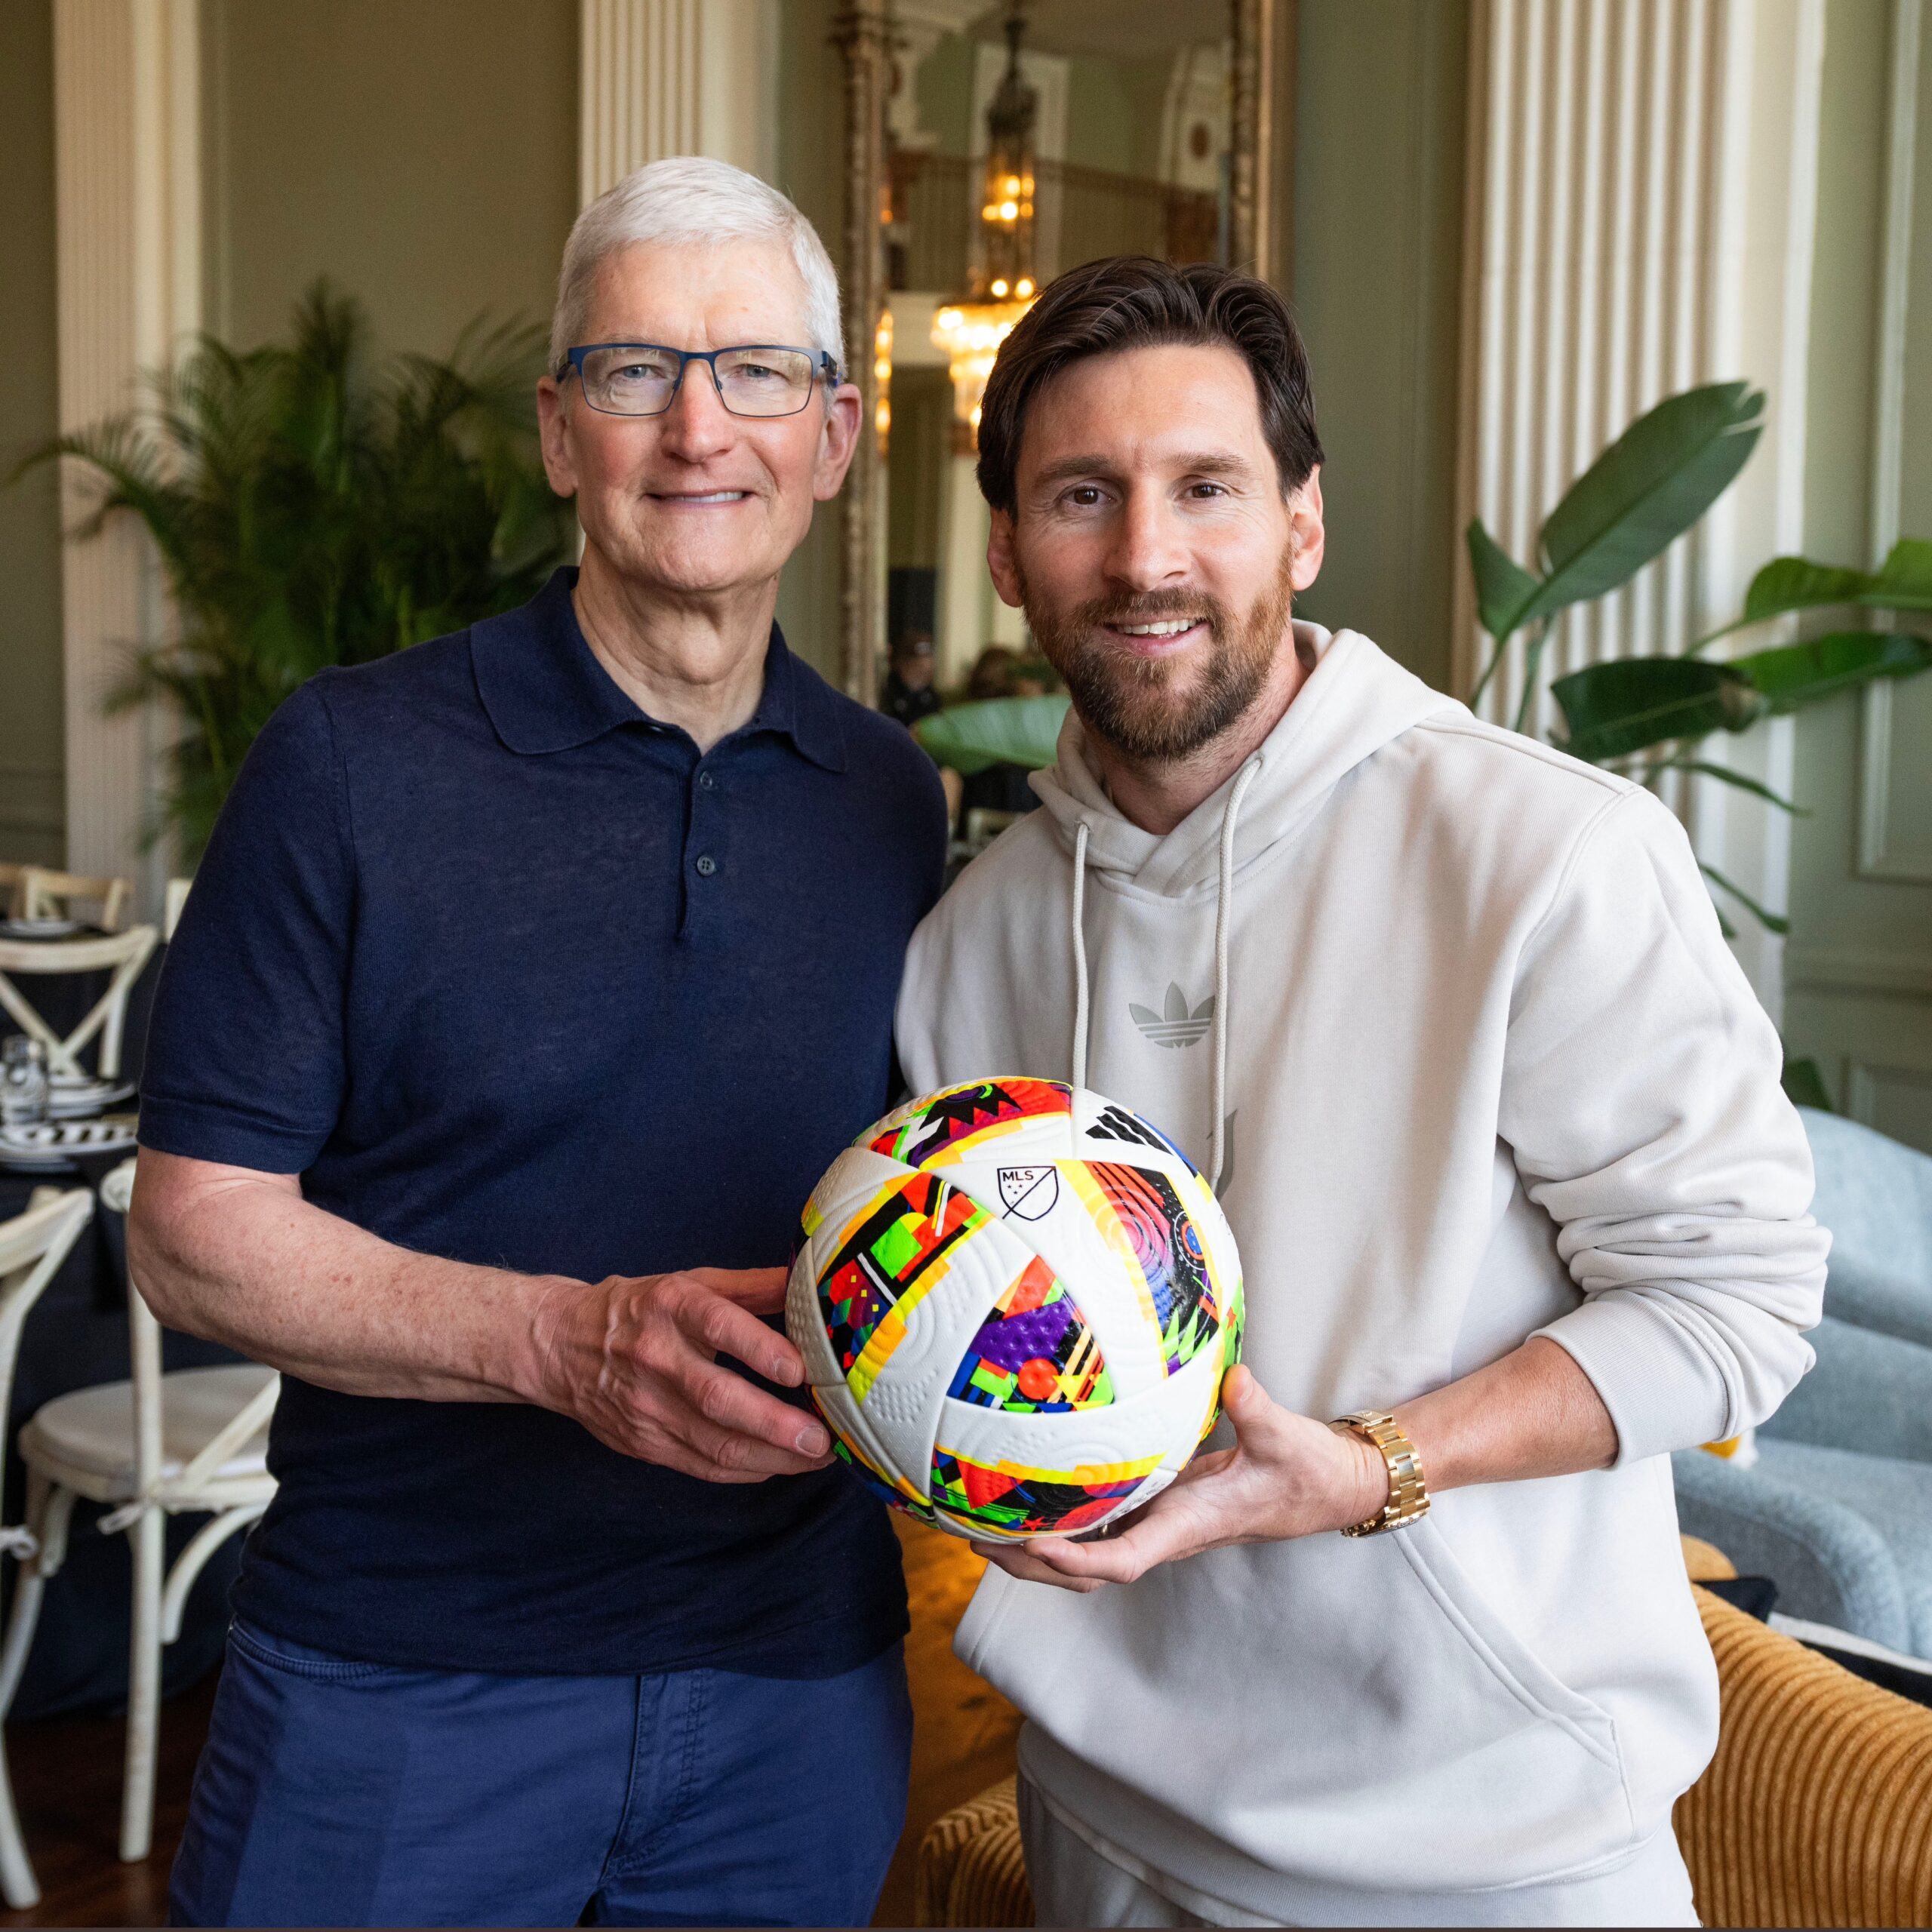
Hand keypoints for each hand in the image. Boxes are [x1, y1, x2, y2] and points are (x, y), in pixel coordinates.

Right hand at [529, 1267, 833, 1482]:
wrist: (558, 1347)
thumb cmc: (638, 1310)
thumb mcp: (689, 1282)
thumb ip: (749, 1286)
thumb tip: (807, 1283)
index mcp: (670, 1306)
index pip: (717, 1325)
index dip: (760, 1348)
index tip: (801, 1370)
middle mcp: (656, 1357)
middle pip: (717, 1398)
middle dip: (775, 1424)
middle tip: (822, 1437)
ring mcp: (647, 1407)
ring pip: (713, 1444)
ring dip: (772, 1457)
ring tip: (817, 1457)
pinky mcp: (643, 1444)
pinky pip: (701, 1466)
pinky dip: (745, 1470)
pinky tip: (780, 1465)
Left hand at [972, 1367, 1388, 1590]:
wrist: (1328, 1489)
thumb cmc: (1307, 1469)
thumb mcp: (1285, 1436)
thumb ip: (1255, 1407)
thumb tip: (1232, 1372)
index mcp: (1189, 1526)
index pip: (1127, 1560)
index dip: (1077, 1560)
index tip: (1034, 1546)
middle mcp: (1166, 1534)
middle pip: (1087, 1571)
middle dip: (1031, 1563)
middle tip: (973, 1537)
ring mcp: (1159, 1525)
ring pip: (1087, 1556)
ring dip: (1035, 1550)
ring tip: (979, 1526)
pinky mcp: (1159, 1508)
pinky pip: (1100, 1527)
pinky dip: (1060, 1524)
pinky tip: (1028, 1501)